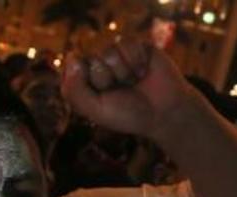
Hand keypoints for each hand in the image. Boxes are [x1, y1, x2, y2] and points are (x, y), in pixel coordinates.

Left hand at [62, 39, 196, 138]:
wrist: (164, 112)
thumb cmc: (128, 114)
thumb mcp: (95, 110)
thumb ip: (74, 90)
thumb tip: (72, 57)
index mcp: (84, 81)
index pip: (72, 68)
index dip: (86, 81)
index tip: (100, 95)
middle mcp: (98, 66)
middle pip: (90, 59)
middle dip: (106, 78)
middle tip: (120, 91)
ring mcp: (117, 55)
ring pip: (108, 51)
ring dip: (123, 71)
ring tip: (133, 82)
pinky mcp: (134, 45)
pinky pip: (126, 42)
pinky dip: (135, 60)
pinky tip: (143, 72)